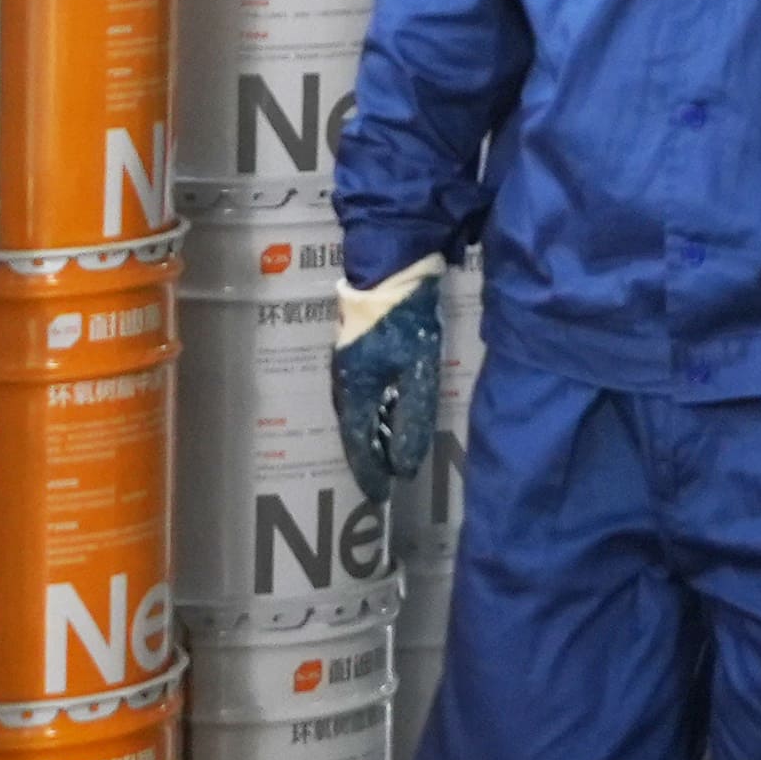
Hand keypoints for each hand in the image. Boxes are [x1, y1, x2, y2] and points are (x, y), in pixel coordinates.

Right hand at [331, 265, 445, 509]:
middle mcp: (344, 381)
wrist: (388, 266)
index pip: (357, 443)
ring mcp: (347, 363)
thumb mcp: (417, 371)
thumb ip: (413, 418)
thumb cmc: (404, 320)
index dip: (368, 470)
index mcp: (354, 391)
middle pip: (353, 429)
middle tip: (383, 478)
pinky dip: (374, 412)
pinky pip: (362, 393)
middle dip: (367, 456)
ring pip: (356, 411)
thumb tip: (407, 464)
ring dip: (370, 434)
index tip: (379, 493)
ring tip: (387, 452)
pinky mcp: (357, 349)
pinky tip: (388, 412)